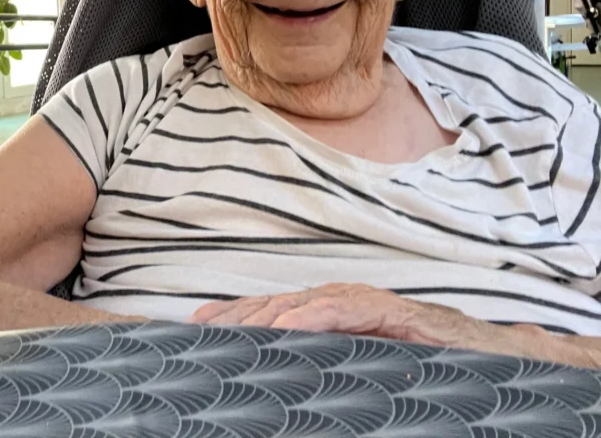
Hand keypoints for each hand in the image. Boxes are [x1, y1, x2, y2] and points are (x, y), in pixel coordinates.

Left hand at [188, 283, 555, 359]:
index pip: (272, 312)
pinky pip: (346, 311)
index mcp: (329, 312)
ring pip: (303, 303)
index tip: (194, 328)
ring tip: (227, 329)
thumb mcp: (364, 363)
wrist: (488, 353)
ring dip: (263, 314)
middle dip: (235, 315)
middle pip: (277, 303)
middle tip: (197, 330)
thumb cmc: (423, 361)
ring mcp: (365, 302)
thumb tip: (283, 382)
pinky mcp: (392, 312)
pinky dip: (313, 317)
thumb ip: (326, 363)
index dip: (232, 317)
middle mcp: (341, 299)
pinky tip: (284, 328)